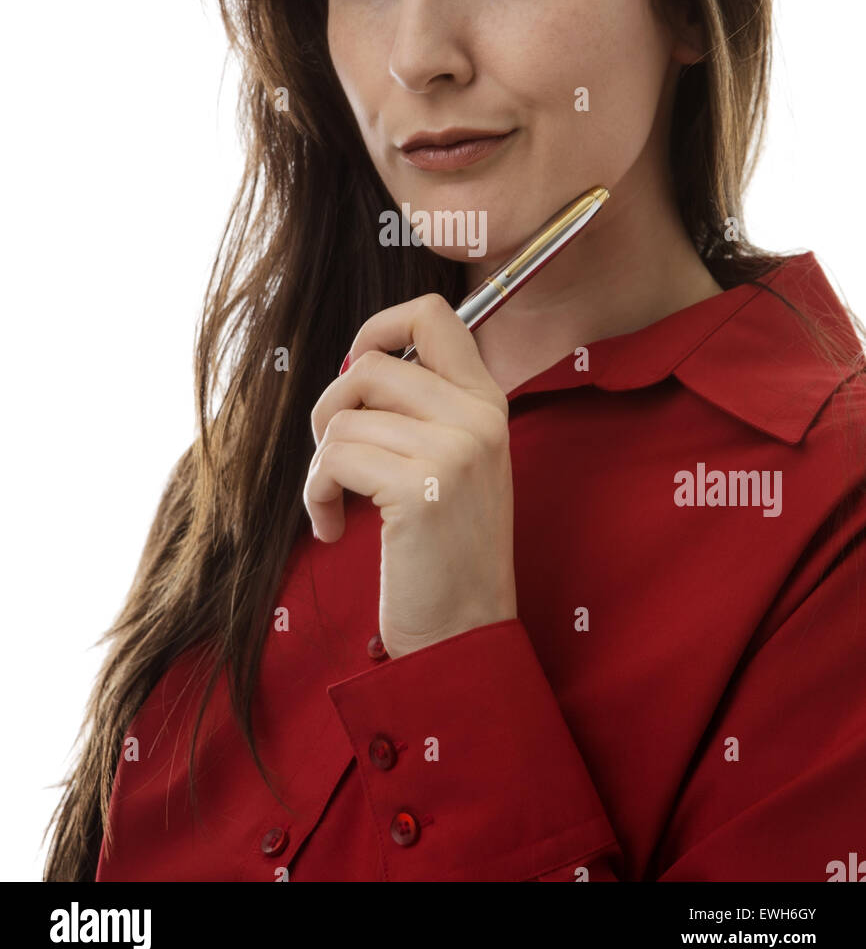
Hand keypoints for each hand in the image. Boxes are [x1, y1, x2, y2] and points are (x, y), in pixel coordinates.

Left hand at [304, 293, 517, 658]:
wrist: (464, 635)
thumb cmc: (443, 554)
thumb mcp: (452, 465)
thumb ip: (421, 410)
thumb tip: (356, 365)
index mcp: (488, 403)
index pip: (436, 313)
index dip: (379, 326)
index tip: (352, 368)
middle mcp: (478, 418)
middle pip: (369, 365)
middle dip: (330, 410)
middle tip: (334, 460)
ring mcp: (455, 450)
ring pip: (343, 418)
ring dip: (321, 467)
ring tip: (336, 507)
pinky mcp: (422, 489)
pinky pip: (334, 460)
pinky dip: (317, 494)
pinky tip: (333, 529)